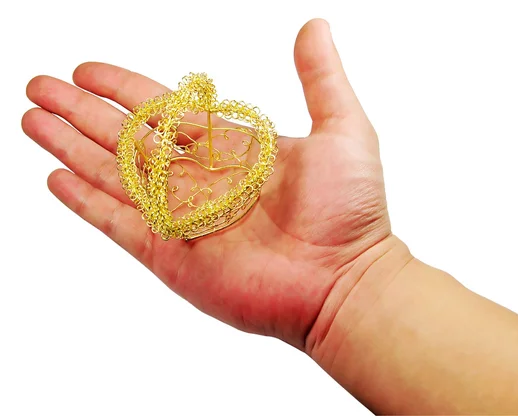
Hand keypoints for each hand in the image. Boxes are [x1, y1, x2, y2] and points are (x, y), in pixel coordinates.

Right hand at [22, 19, 399, 349]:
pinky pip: (117, 222)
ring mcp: (183, 218)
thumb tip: (314, 26)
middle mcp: (202, 180)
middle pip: (127, 138)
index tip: (88, 70)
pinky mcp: (171, 256)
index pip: (165, 110)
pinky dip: (85, 200)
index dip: (125, 88)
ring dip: (71, 147)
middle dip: (82, 113)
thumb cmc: (351, 211)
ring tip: (32, 121)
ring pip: (114, 174)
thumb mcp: (343, 128)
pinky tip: (55, 177)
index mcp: (233, 148)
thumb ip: (320, 77)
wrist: (344, 282)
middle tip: (38, 86)